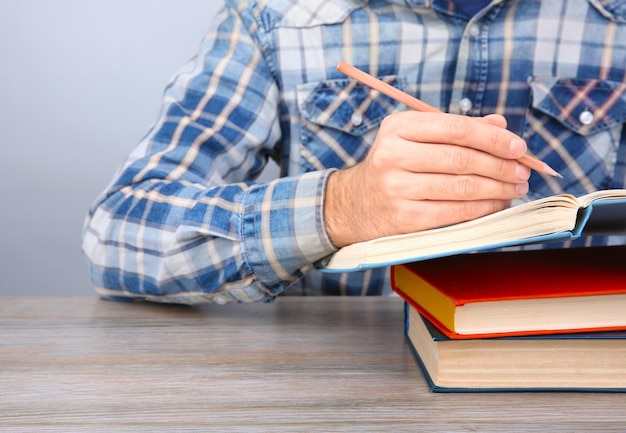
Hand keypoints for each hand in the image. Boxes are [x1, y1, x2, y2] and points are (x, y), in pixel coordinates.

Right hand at [324, 111, 529, 247]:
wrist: (353, 204)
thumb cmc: (392, 166)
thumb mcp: (413, 138)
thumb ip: (454, 129)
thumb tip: (500, 125)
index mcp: (398, 127)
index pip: (455, 128)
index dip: (493, 138)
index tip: (518, 146)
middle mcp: (393, 155)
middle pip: (461, 158)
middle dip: (500, 165)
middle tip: (522, 171)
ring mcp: (397, 188)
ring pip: (462, 186)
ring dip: (497, 188)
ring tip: (515, 187)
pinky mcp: (404, 218)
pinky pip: (455, 212)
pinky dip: (483, 208)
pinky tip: (497, 203)